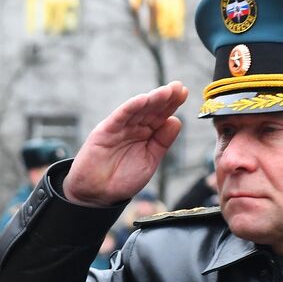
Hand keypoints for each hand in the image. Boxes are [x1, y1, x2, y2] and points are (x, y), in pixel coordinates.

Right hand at [63, 82, 188, 206]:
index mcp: (146, 134)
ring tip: (166, 91)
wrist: (98, 194)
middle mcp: (134, 127)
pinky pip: (120, 116)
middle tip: (178, 87)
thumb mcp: (149, 161)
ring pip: (138, 109)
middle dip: (165, 97)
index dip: (172, 104)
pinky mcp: (105, 130)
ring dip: (151, 99)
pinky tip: (142, 100)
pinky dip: (130, 107)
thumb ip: (162, 143)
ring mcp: (120, 127)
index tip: (184, 92)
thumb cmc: (123, 179)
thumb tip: (176, 121)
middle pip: (151, 109)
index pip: (161, 116)